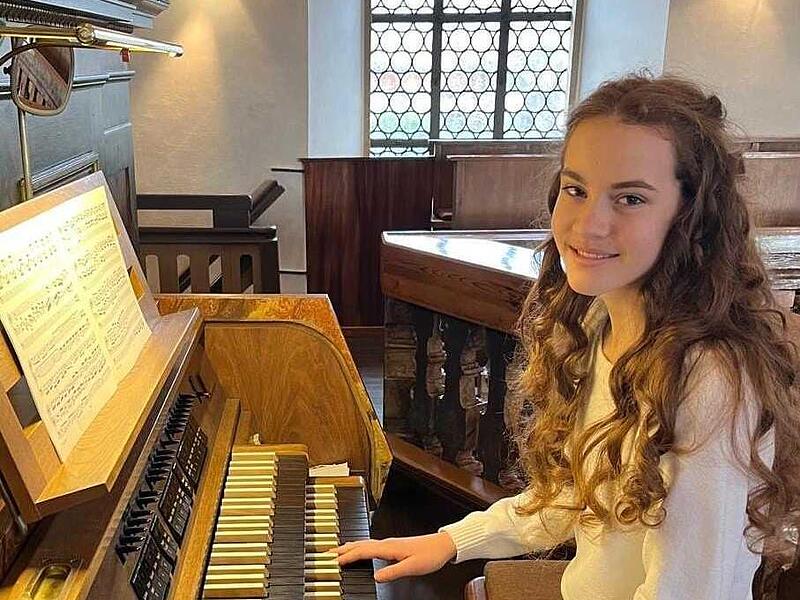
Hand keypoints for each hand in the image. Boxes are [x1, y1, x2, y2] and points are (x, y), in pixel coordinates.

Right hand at [333, 532, 457, 582]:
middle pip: (360, 545)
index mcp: (389, 547)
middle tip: (327, 553)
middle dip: (342, 549)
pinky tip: (359, 550)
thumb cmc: (430, 555)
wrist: (442, 545)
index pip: (363, 551)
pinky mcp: (393, 546)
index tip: (334, 561)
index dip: (347, 556)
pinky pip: (370, 545)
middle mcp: (387, 543)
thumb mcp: (412, 567)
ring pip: (364, 544)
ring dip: (349, 547)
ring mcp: (390, 543)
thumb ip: (393, 572)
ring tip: (337, 551)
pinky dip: (360, 547)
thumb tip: (375, 577)